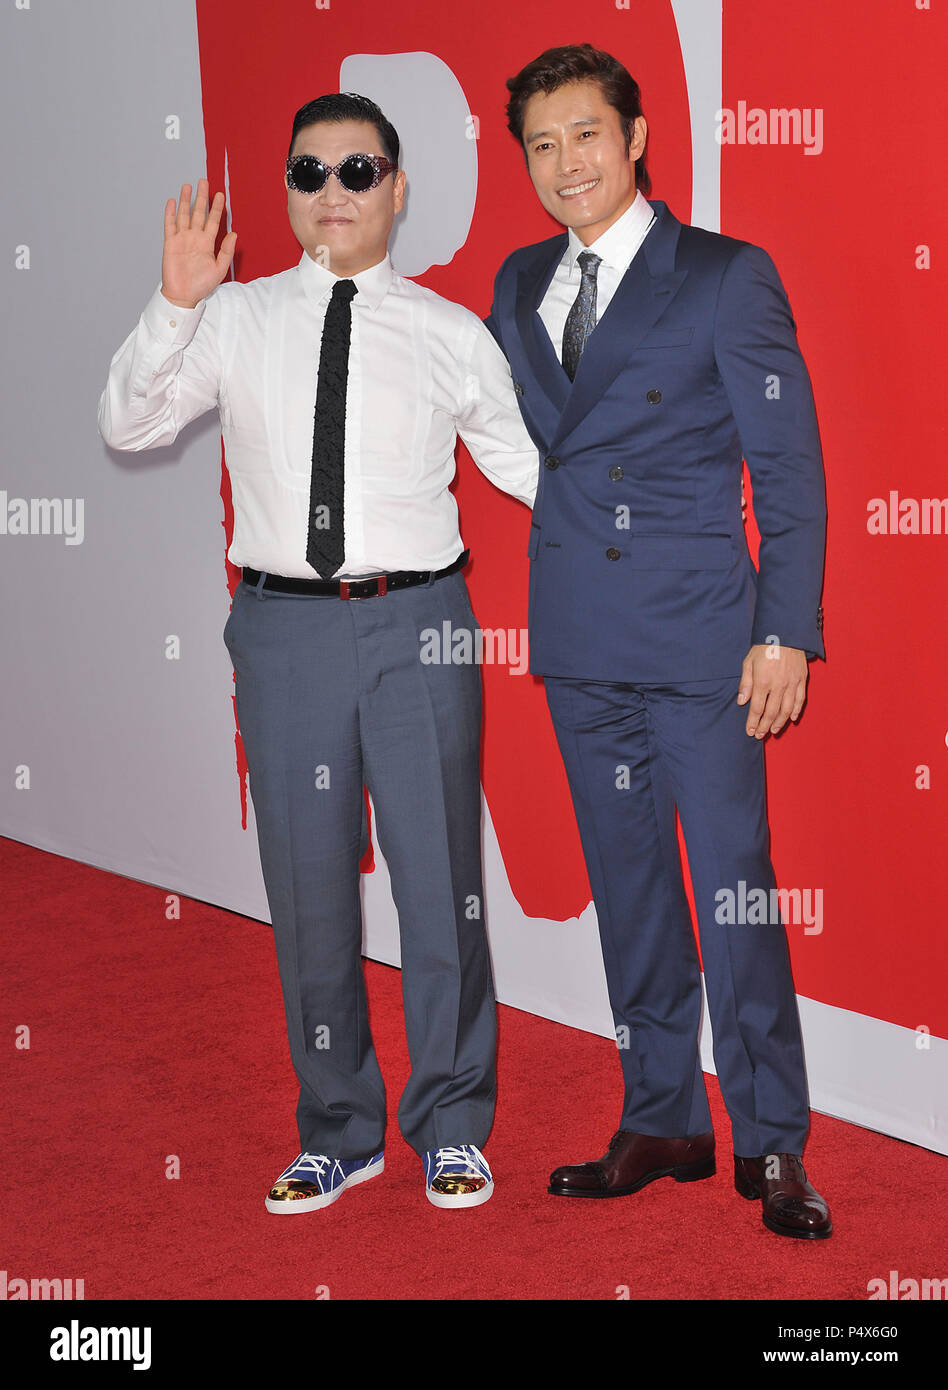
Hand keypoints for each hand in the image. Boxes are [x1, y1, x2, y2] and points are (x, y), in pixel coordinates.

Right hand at [160, 178, 235, 308]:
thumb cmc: (202, 285)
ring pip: (184, 215)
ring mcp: (182, 239)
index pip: (213, 221)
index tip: (220, 194)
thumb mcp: (220, 269)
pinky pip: (170, 225)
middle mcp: (195, 238)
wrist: (184, 295)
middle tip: (204, 181)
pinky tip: (173, 202)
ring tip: (188, 186)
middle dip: (201, 198)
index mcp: (207, 243)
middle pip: (198, 213)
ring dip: (186, 201)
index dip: (217, 208)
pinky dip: (170, 213)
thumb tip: (234, 234)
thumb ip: (226, 251)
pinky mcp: (170, 243)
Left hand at [736, 643, 807, 737]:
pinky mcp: (801, 680)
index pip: (757, 708)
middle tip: (760, 735)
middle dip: (765, 726)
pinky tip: (792, 719)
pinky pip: (800, 700)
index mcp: (763, 681)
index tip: (750, 731)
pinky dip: (796, 711)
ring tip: (773, 731)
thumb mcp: (748, 662)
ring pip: (787, 709)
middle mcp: (778, 685)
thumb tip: (741, 702)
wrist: (785, 633)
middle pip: (771, 712)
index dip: (753, 722)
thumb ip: (745, 683)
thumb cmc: (764, 647)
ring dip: (780, 722)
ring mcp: (791, 683)